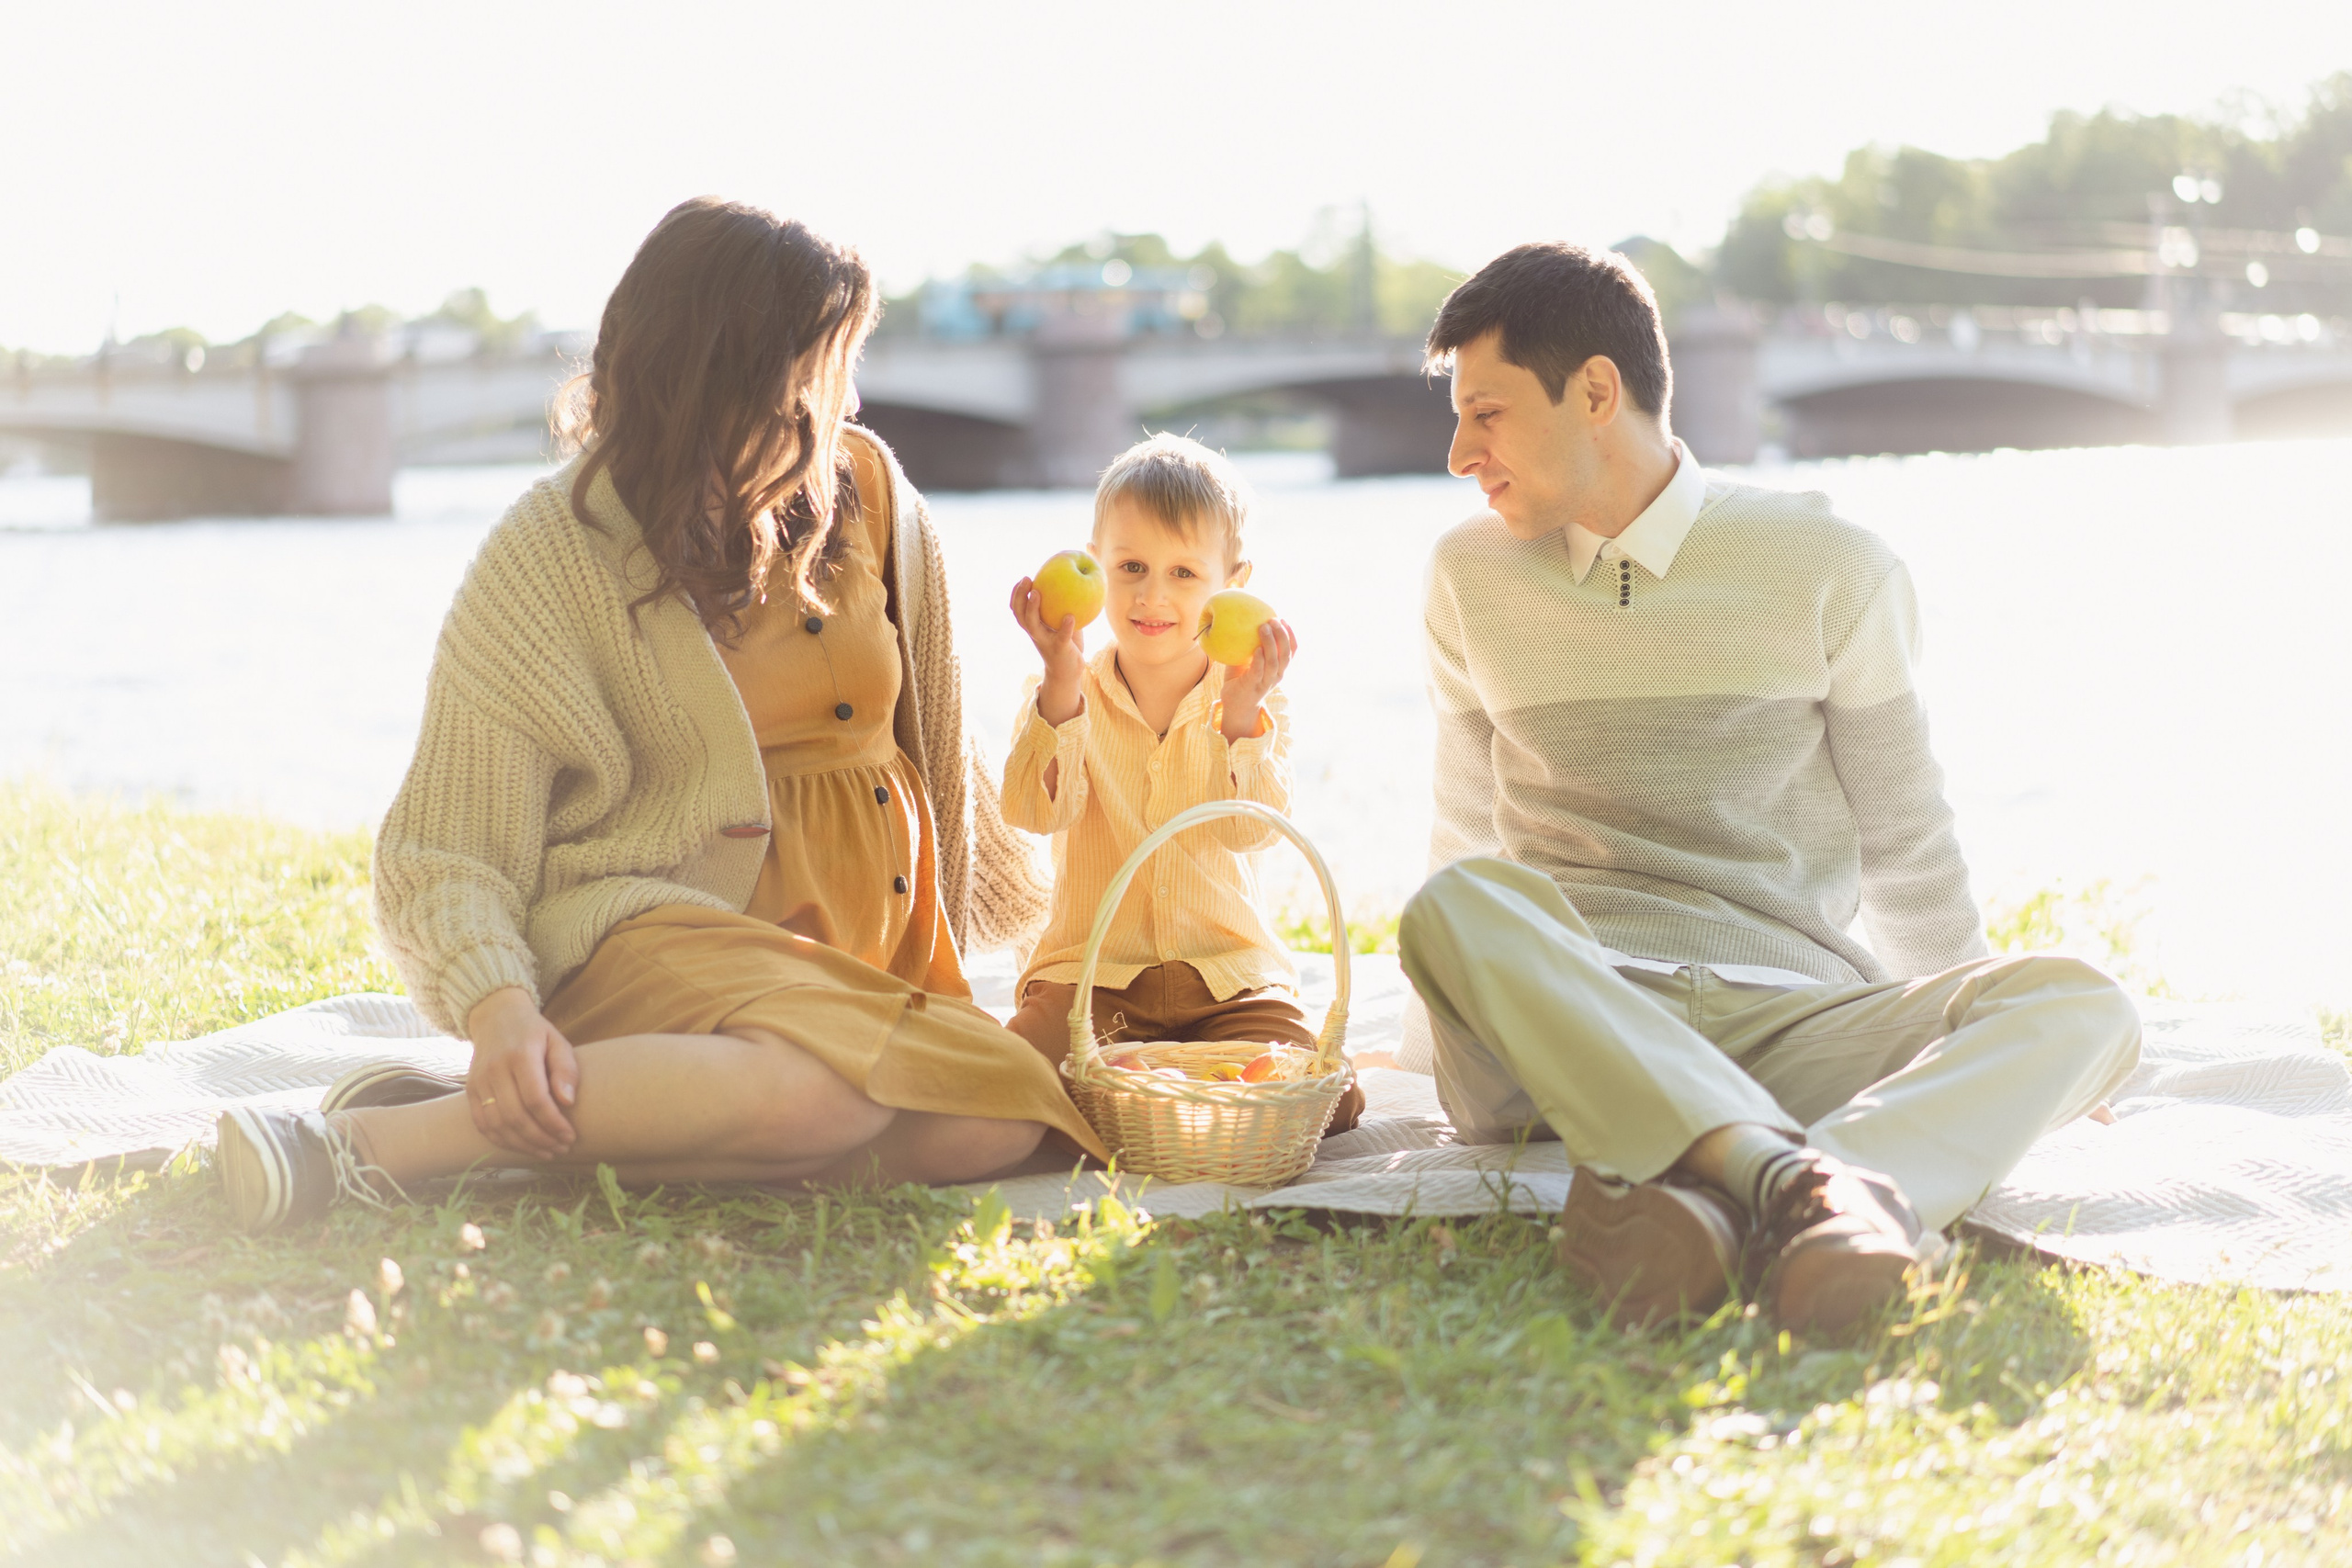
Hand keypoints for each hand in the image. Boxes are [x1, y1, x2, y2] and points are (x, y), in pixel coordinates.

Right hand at [463, 986, 578, 1158]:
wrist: (496, 1017)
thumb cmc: (534, 1033)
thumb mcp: (557, 1042)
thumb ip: (565, 1070)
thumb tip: (568, 1102)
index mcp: (520, 1055)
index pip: (536, 1099)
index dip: (553, 1123)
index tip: (570, 1136)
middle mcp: (495, 1070)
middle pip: (516, 1116)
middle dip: (541, 1139)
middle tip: (561, 1149)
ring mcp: (478, 1081)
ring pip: (498, 1125)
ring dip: (523, 1145)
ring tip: (546, 1152)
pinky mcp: (470, 1091)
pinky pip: (482, 1124)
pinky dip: (501, 1141)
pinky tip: (522, 1147)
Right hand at [1008, 577, 1086, 723]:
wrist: (1068, 673)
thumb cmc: (1067, 644)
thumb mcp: (1061, 624)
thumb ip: (1063, 609)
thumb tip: (1072, 584)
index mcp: (1034, 627)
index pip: (1018, 609)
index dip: (1017, 594)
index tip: (1024, 578)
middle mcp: (1035, 634)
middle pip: (1020, 614)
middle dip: (1019, 596)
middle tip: (1027, 579)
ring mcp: (1045, 642)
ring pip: (1032, 625)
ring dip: (1032, 609)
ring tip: (1037, 593)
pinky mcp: (1059, 649)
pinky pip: (1061, 637)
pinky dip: (1065, 627)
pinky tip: (1070, 617)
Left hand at [1219, 617, 1295, 741]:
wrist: (1235, 706)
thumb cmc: (1240, 680)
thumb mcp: (1247, 661)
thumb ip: (1247, 646)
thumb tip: (1240, 623)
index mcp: (1279, 669)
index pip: (1291, 651)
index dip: (1290, 635)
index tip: (1283, 620)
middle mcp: (1277, 676)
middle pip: (1285, 654)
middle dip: (1282, 635)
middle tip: (1273, 620)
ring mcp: (1266, 682)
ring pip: (1274, 662)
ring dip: (1270, 643)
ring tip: (1264, 627)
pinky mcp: (1254, 687)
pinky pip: (1259, 671)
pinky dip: (1259, 659)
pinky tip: (1256, 648)